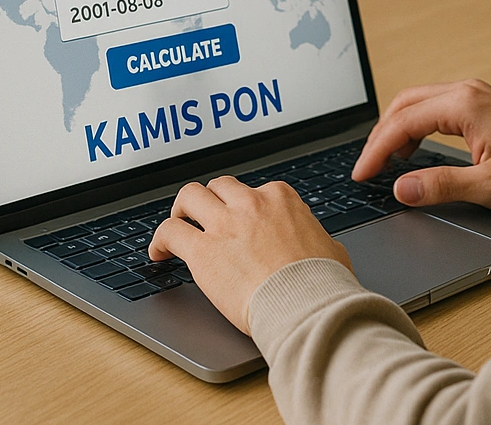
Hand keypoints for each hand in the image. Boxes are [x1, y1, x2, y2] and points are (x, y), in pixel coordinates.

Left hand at [148, 177, 351, 334]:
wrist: (304, 304)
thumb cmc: (321, 282)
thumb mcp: (331, 248)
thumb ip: (317, 239)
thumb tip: (321, 246)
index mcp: (281, 199)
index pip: (256, 191)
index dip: (247, 208)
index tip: (243, 224)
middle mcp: (250, 204)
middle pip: (220, 186)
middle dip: (212, 201)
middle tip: (205, 218)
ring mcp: (224, 224)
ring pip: (189, 196)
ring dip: (182, 210)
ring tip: (178, 226)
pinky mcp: (203, 250)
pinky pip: (169, 232)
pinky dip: (160, 240)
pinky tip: (159, 253)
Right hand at [352, 78, 490, 210]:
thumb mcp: (490, 187)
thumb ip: (442, 186)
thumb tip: (402, 189)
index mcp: (464, 105)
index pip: (402, 123)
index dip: (376, 151)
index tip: (361, 174)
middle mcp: (466, 91)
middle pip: (404, 105)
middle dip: (380, 136)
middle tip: (367, 167)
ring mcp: (473, 94)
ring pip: (417, 102)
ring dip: (397, 129)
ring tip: (386, 162)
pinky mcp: (480, 103)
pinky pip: (435, 106)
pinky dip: (415, 125)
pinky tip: (414, 149)